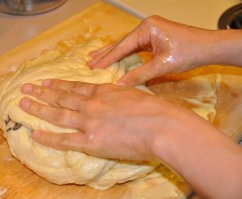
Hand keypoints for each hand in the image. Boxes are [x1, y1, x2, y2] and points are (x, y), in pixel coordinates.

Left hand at [19, 79, 183, 161]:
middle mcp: (92, 104)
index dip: (58, 84)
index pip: (75, 87)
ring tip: (23, 103)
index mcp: (103, 91)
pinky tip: (35, 132)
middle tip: (26, 87)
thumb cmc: (154, 109)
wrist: (162, 125)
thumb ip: (117, 93)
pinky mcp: (91, 141)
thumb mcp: (133, 92)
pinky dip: (48, 137)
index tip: (46, 81)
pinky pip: (64, 139)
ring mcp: (89, 122)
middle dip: (42, 92)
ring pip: (58, 114)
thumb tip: (111, 93)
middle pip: (62, 97)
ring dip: (39, 107)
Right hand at [88, 16, 220, 85]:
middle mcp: (145, 27)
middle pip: (121, 43)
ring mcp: (149, 31)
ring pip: (126, 44)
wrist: (209, 47)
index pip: (122, 46)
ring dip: (112, 52)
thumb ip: (140, 75)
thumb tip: (120, 85)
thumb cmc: (189, 53)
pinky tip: (114, 56)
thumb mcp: (162, 65)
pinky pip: (134, 47)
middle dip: (105, 53)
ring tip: (95, 57)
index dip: (108, 58)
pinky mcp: (153, 37)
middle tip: (88, 61)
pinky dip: (123, 53)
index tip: (93, 67)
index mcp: (146, 29)